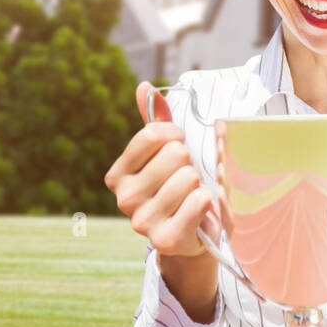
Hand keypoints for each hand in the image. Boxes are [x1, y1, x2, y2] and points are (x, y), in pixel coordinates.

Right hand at [104, 81, 219, 258]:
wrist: (195, 238)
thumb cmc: (181, 191)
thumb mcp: (168, 156)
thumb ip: (157, 124)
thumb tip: (145, 87)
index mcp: (118, 174)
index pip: (153, 134)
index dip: (176, 135)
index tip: (180, 146)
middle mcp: (124, 198)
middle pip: (175, 154)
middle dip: (190, 164)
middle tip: (188, 182)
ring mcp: (142, 221)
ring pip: (188, 177)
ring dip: (200, 185)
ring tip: (193, 198)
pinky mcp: (165, 239)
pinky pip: (198, 201)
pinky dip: (207, 203)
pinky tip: (200, 214)